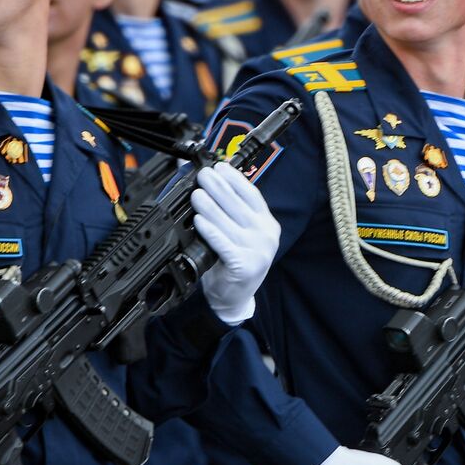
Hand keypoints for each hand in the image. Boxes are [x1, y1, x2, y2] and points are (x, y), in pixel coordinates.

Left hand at [192, 162, 279, 324]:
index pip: (252, 195)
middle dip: (218, 187)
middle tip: (202, 175)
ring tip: (196, 194)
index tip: (219, 167)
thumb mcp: (237, 233)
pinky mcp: (244, 265)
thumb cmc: (233, 262)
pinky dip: (209, 230)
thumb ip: (228, 210)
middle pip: (238, 205)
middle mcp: (266, 236)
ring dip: (210, 206)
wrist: (234, 298)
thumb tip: (208, 183)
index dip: (235, 179)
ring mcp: (257, 251)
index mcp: (268, 224)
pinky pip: (223, 243)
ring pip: (228, 222)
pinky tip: (199, 220)